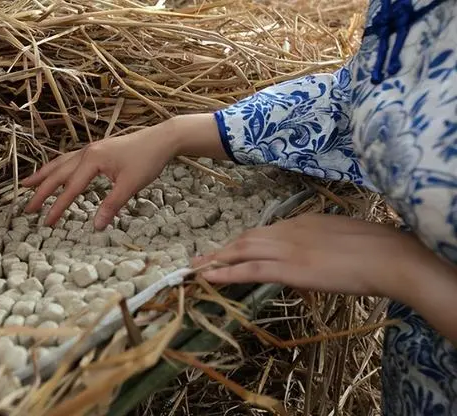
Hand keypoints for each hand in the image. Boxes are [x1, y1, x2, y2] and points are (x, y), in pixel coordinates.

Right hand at [22, 114, 226, 229]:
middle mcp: (87, 152)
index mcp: (93, 160)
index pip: (70, 188)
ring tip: (28, 185)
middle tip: (26, 209)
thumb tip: (96, 226)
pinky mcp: (97, 149)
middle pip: (58, 174)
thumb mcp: (130, 185)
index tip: (46, 223)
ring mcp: (91, 149)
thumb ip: (112, 205)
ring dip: (44, 175)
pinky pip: (70, 159)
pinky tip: (55, 172)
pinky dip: (57, 167)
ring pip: (61, 163)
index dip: (57, 207)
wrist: (161, 139)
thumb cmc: (148, 160)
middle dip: (41, 192)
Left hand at [192, 214, 445, 300]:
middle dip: (221, 249)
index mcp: (301, 222)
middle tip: (200, 258)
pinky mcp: (290, 267)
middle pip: (246, 238)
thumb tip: (314, 257)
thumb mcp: (342, 240)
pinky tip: (209, 277)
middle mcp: (288, 230)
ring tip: (195, 269)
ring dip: (216, 260)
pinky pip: (250, 269)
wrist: (389, 256)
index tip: (227, 250)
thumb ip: (321, 245)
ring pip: (242, 251)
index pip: (263, 233)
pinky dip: (226, 273)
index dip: (242, 243)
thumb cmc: (376, 250)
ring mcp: (287, 248)